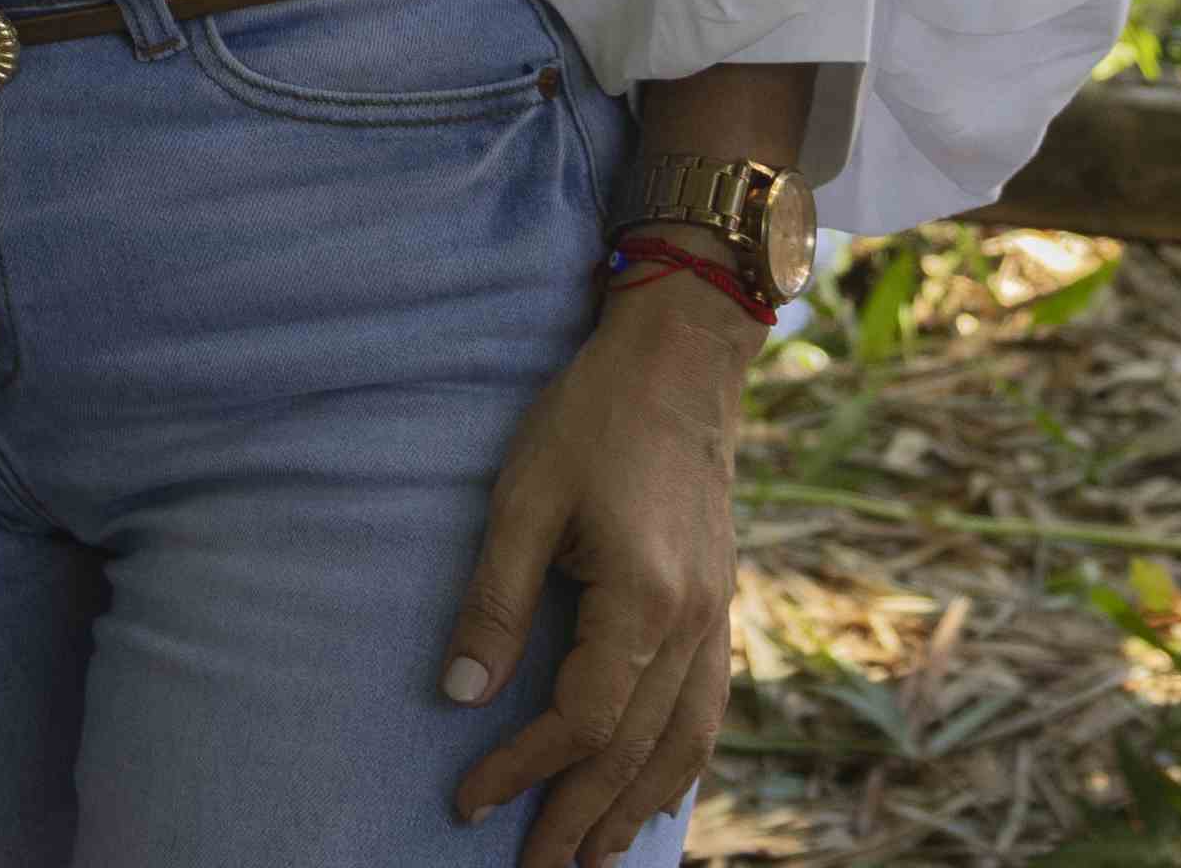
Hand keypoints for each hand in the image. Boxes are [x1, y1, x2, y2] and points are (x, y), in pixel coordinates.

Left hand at [445, 254, 752, 861]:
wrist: (681, 362)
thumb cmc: (591, 417)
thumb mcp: (523, 497)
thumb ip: (493, 600)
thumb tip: (460, 696)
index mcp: (645, 599)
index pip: (582, 720)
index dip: (524, 770)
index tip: (468, 802)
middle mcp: (694, 622)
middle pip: (637, 752)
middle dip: (581, 820)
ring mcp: (718, 617)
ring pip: (685, 744)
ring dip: (638, 809)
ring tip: (594, 858)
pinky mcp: (720, 605)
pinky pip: (709, 710)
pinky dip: (681, 765)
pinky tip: (655, 792)